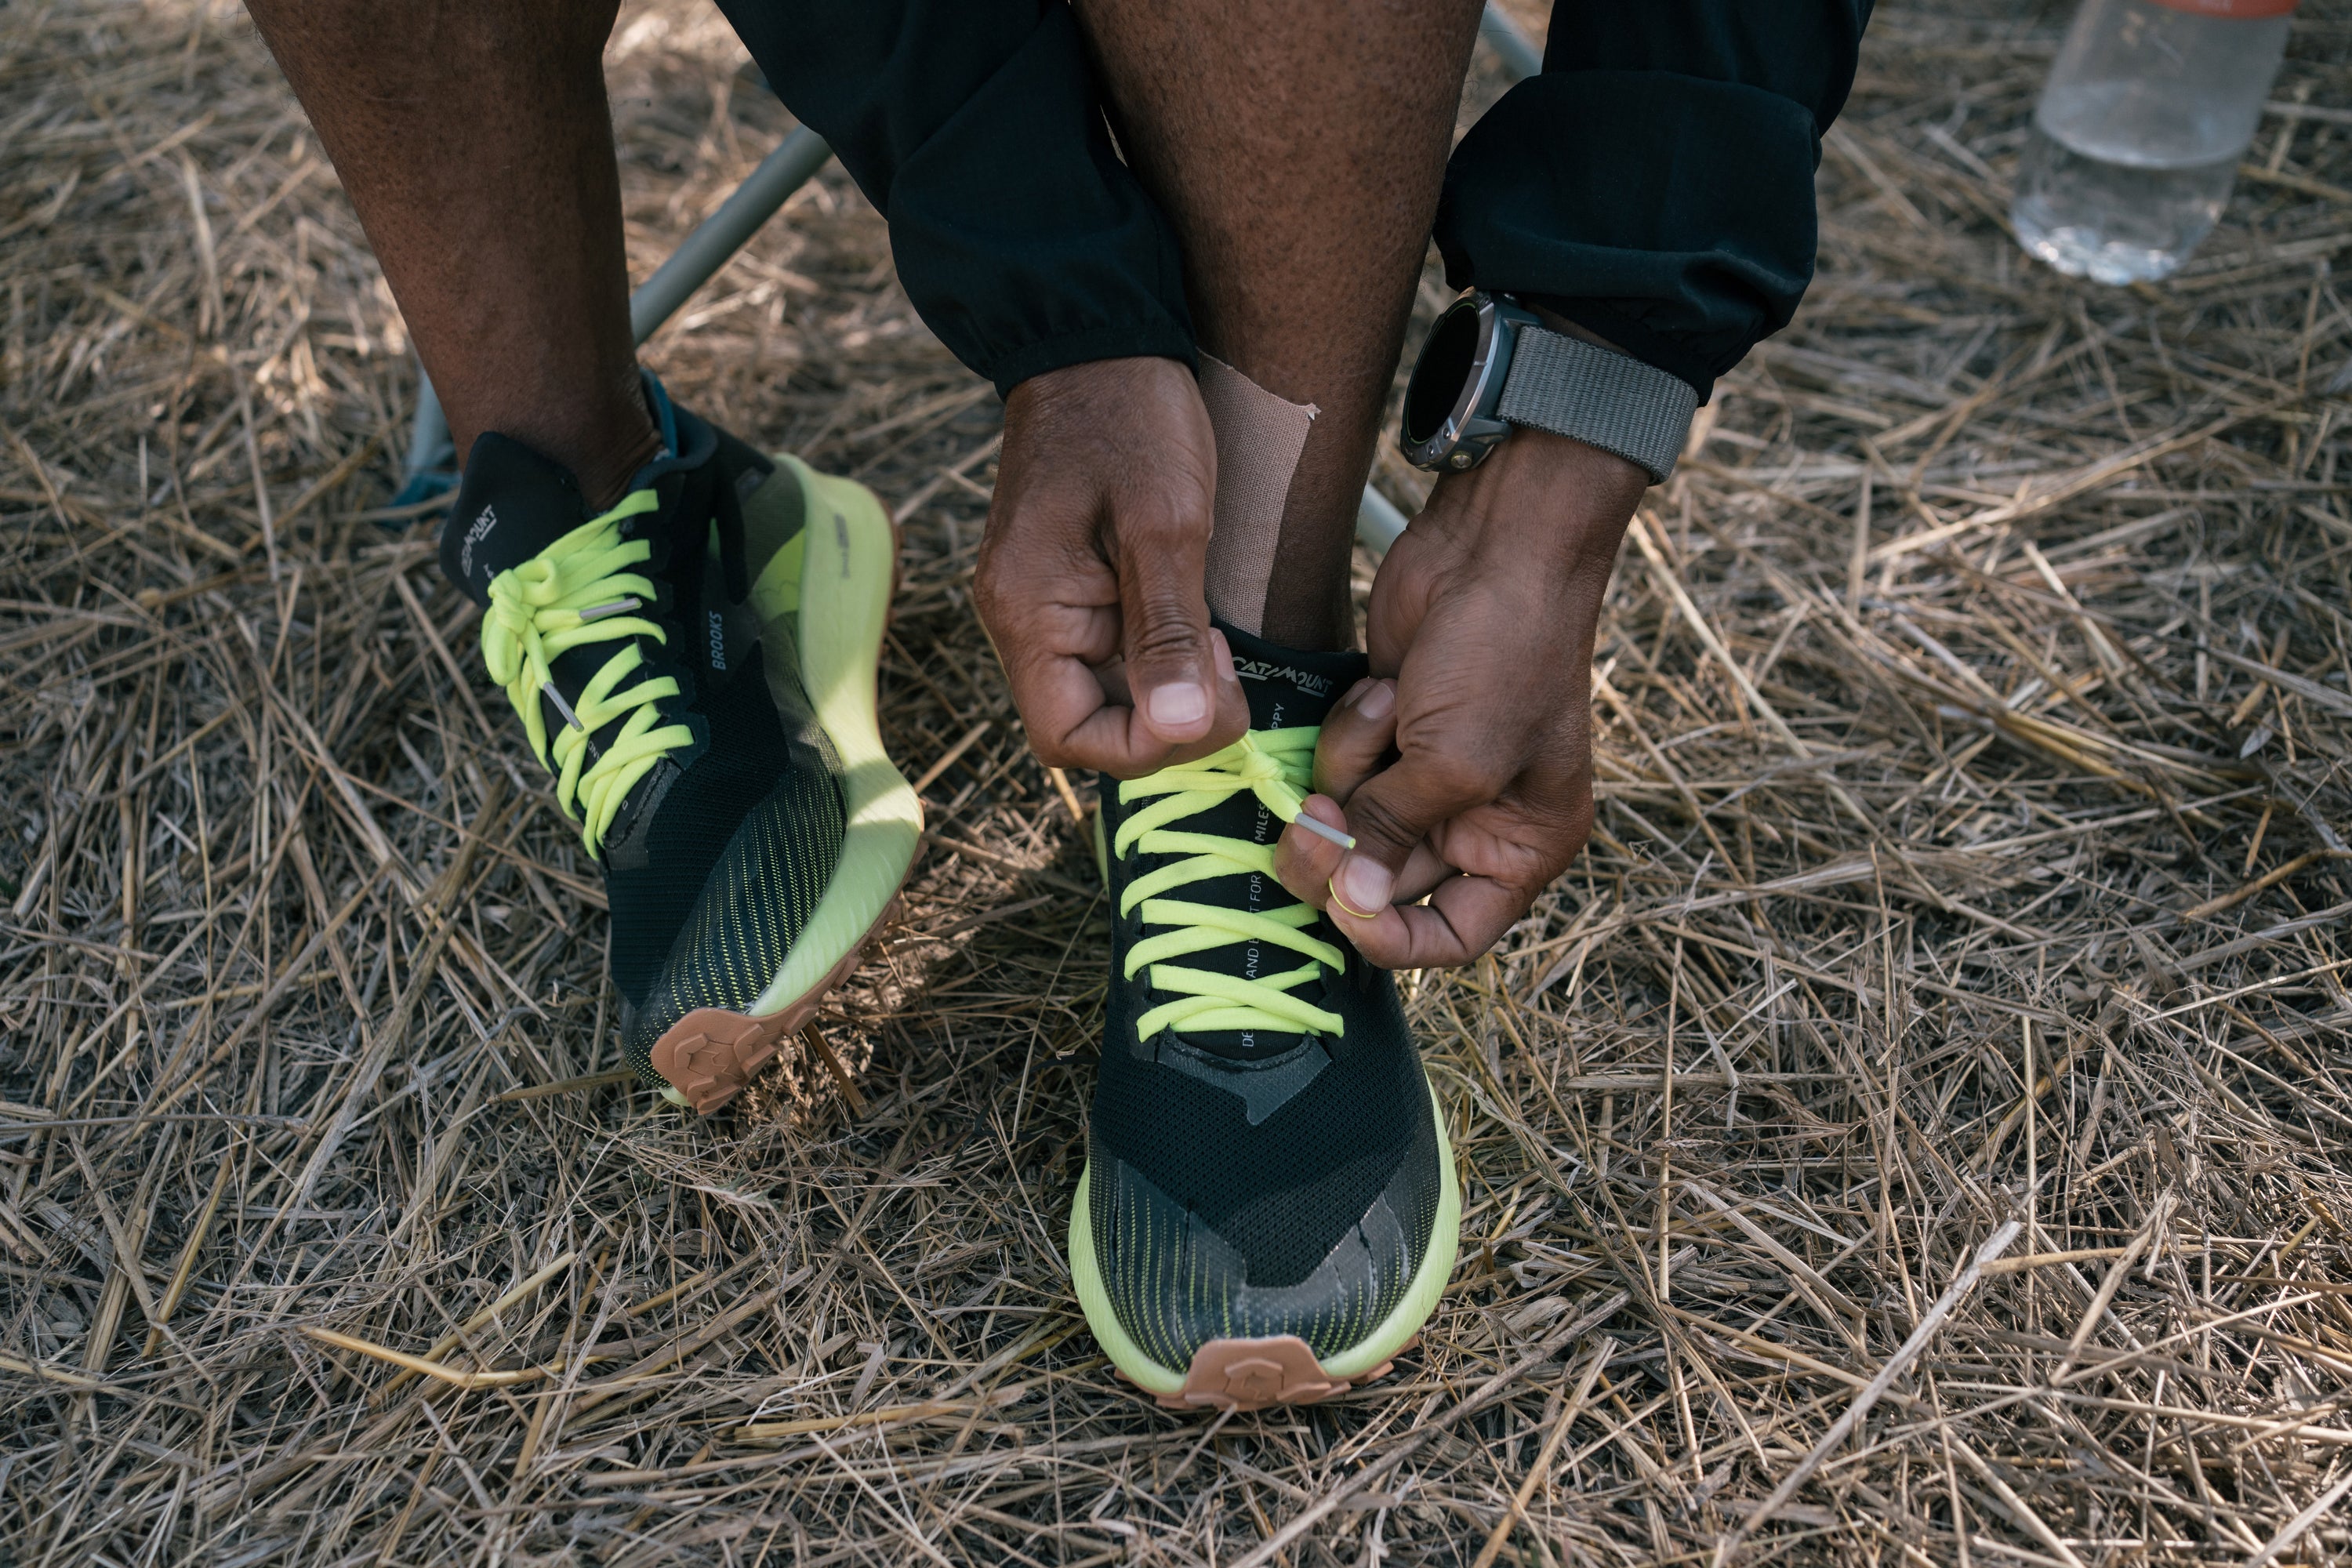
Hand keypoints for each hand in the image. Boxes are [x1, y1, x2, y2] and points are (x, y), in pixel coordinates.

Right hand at [975, 356, 1249, 777]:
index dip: (1146, 743)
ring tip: (1213, 639)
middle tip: (1222, 662)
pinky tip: (1197, 625)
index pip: (1069, 738)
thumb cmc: (1130, 417)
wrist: (1099, 340)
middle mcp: (1022, 620)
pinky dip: (1159, 660)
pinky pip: (1112, 658)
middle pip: (1088, 727)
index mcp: (1028, 611)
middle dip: (1165, 719)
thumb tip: (1180, 727)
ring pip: (1105, 697)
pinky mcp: (1071, 590)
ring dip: (1167, 691)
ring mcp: (1044, 606)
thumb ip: (1168, 629)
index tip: (1207, 693)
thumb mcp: (1165, 521)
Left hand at [1272, 428, 1647, 965]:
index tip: (1344, 908)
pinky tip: (1384, 683)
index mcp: (1522, 847)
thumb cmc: (1503, 658)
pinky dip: (1349, 730)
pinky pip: (1337, 763)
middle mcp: (1476, 820)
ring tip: (1391, 710)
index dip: (1391, 938)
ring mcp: (1426, 772)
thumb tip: (1347, 903)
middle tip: (1312, 821)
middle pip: (1381, 882)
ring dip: (1353, 771)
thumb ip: (1393, 836)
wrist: (1497, 545)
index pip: (1451, 937)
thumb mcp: (1455, 764)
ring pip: (1349, 820)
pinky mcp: (1386, 729)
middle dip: (1344, 851)